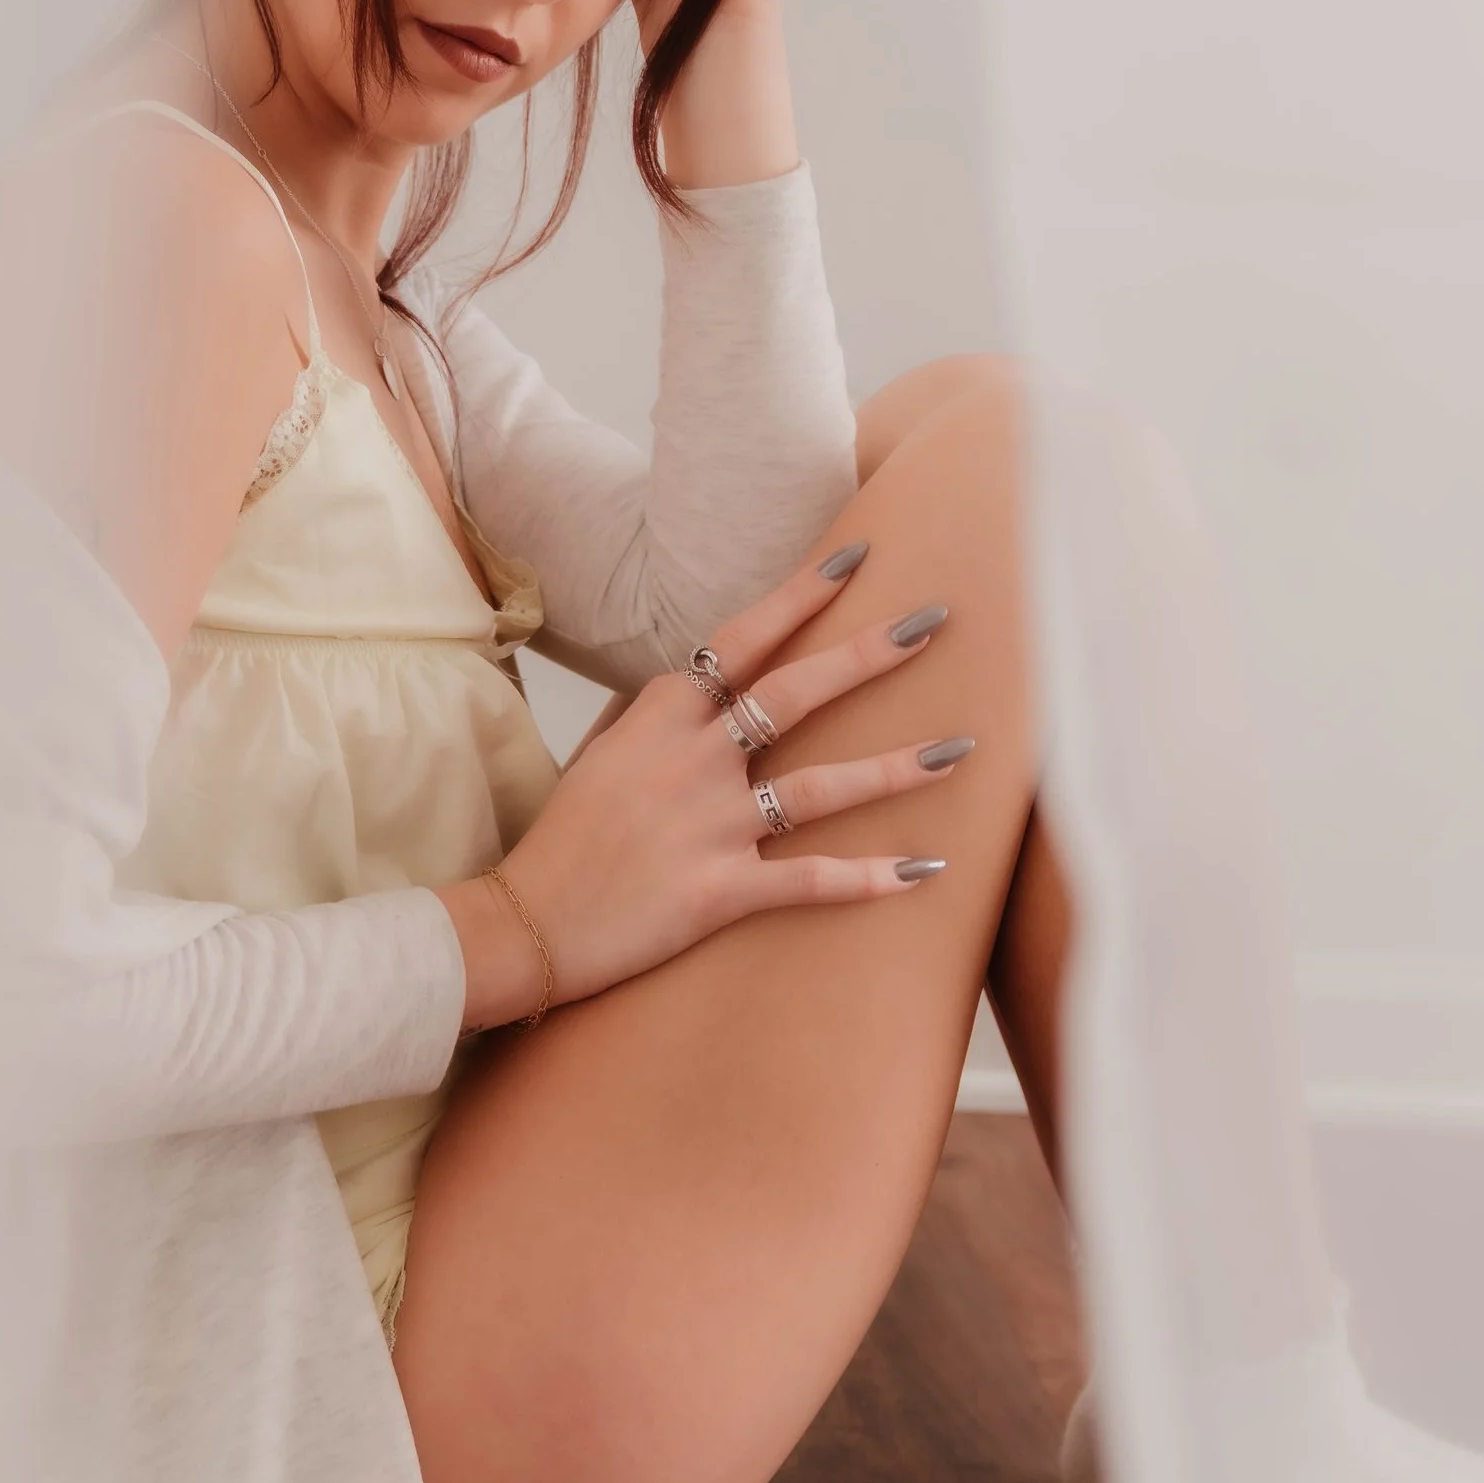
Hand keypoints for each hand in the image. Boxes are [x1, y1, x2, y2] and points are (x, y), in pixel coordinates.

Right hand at [440, 548, 965, 1024]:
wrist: (526, 923)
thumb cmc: (563, 838)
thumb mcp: (600, 754)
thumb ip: (652, 716)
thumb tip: (695, 683)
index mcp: (662, 716)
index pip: (743, 641)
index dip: (801, 597)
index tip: (855, 559)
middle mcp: (693, 760)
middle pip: (796, 693)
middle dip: (870, 653)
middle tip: (933, 620)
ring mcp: (710, 824)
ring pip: (822, 786)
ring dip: (895, 766)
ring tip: (957, 750)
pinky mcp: (721, 890)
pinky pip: (809, 879)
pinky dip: (869, 877)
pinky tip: (923, 869)